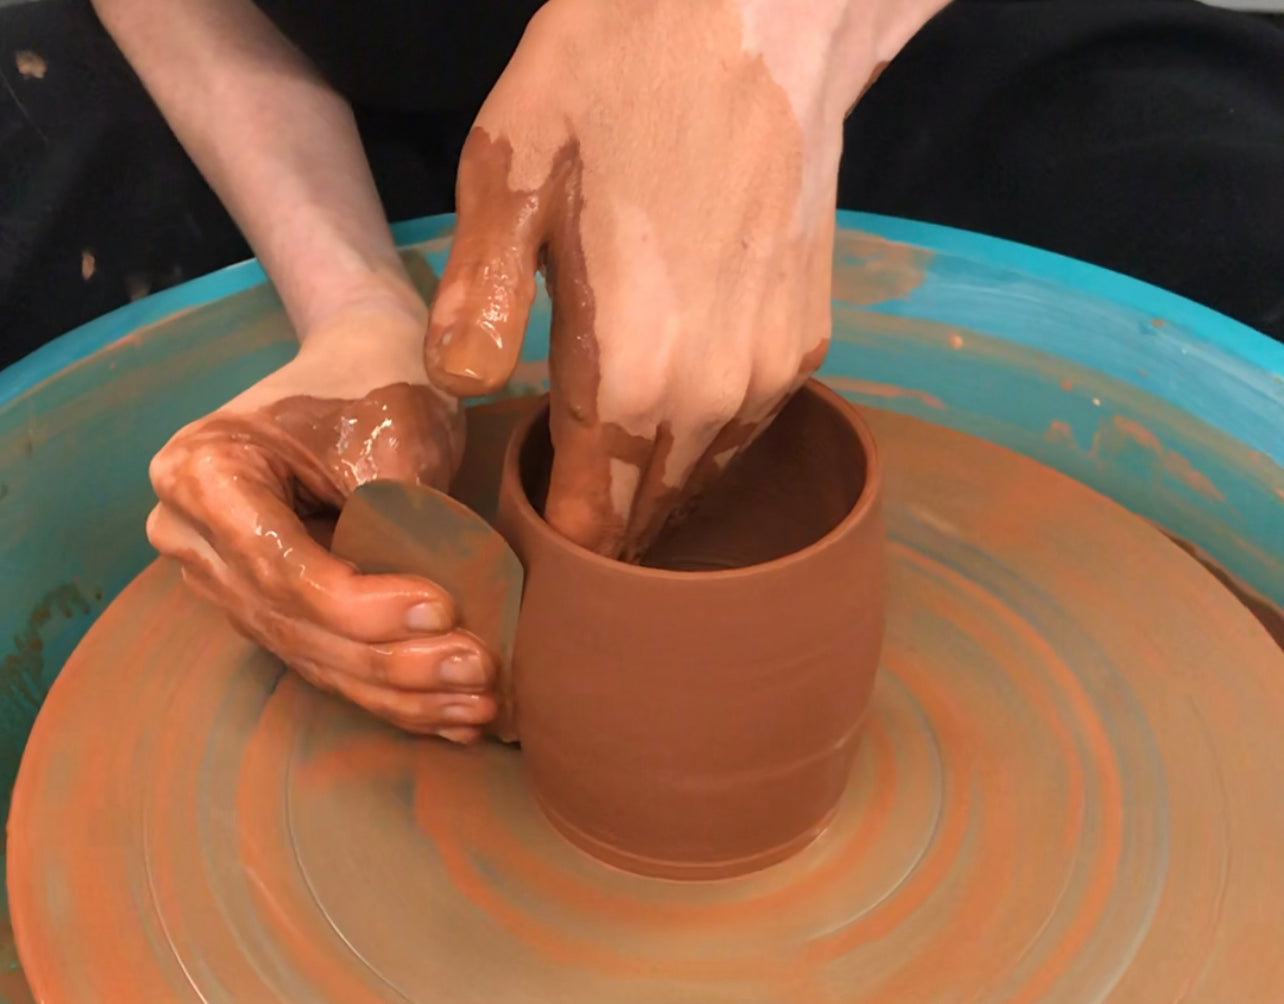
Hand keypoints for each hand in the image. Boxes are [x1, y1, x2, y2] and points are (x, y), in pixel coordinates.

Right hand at [146, 299, 497, 743]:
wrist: (365, 363)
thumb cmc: (377, 380)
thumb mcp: (392, 430)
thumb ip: (397, 519)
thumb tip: (436, 623)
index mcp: (202, 473)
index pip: (280, 564)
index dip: (360, 603)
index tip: (442, 609)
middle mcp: (196, 536)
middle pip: (294, 621)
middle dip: (391, 658)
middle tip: (476, 670)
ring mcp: (229, 579)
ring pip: (314, 656)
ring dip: (399, 690)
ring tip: (477, 706)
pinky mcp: (273, 608)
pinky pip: (329, 661)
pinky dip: (393, 691)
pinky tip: (452, 719)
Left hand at [424, 0, 936, 558]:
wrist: (759, 12)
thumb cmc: (618, 79)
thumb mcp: (510, 176)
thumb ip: (478, 305)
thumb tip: (457, 391)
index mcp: (635, 375)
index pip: (595, 524)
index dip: (556, 554)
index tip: (522, 554)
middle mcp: (717, 395)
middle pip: (653, 515)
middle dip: (602, 533)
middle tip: (551, 523)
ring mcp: (774, 370)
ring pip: (703, 476)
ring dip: (653, 490)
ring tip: (600, 477)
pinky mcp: (807, 338)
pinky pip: (745, 426)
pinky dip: (701, 439)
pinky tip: (664, 411)